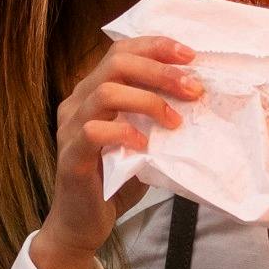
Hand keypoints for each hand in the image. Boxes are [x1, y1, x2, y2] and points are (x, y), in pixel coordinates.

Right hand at [28, 38, 202, 268]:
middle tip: (193, 89)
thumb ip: (156, 116)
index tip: (191, 56)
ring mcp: (70, 126)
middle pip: (116, 63)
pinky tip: (146, 145)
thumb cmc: (114, 179)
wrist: (83, 222)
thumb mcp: (141, 138)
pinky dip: (125, 132)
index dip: (156, 47)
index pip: (121, 51)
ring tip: (175, 120)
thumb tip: (198, 97)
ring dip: (148, 100)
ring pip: (106, 92)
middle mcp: (78, 101)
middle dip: (160, 71)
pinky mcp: (71, 154)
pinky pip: (95, 130)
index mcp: (93, 90)